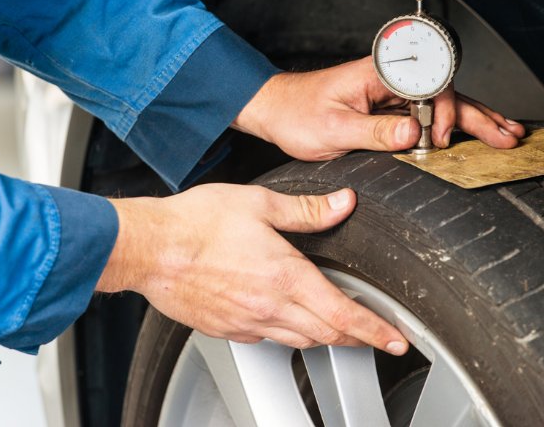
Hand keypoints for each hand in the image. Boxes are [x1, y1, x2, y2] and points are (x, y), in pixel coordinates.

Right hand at [99, 184, 408, 354]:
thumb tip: (342, 203)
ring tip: (334, 327)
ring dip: (323, 336)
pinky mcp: (226, 329)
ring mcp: (246, 323)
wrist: (149, 248)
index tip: (395, 340)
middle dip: (356, 337)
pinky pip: (266, 339)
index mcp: (285, 275)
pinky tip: (282, 318)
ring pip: (299, 341)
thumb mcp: (258, 203)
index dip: (376, 332)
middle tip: (372, 334)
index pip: (344, 315)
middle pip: (326, 335)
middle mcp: (269, 307)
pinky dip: (285, 333)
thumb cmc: (195, 224)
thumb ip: (307, 209)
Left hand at [232, 56, 525, 159]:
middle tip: (506, 136)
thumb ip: (375, 132)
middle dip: (477, 116)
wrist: (275, 111)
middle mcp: (389, 81)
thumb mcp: (334, 129)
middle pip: (444, 95)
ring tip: (502, 134)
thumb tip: (413, 136)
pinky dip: (449, 127)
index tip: (436, 142)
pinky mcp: (386, 109)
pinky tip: (469, 136)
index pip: (429, 87)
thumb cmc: (297, 113)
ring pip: (440, 105)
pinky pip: (424, 117)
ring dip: (472, 121)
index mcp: (379, 75)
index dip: (441, 114)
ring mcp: (390, 95)